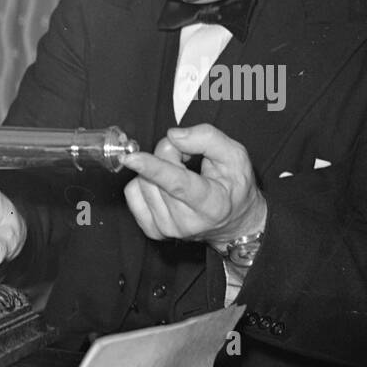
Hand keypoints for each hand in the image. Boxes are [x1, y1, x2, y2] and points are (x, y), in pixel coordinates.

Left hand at [121, 124, 266, 248]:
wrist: (233, 222)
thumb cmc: (234, 187)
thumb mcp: (235, 156)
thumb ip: (208, 139)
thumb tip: (173, 136)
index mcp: (212, 205)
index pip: (178, 184)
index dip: (153, 168)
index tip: (132, 158)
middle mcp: (187, 222)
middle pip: (157, 176)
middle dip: (168, 155)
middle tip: (186, 157)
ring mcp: (167, 229)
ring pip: (142, 183)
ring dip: (156, 169)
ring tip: (180, 173)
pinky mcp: (152, 231)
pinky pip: (133, 195)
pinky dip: (145, 182)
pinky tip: (164, 186)